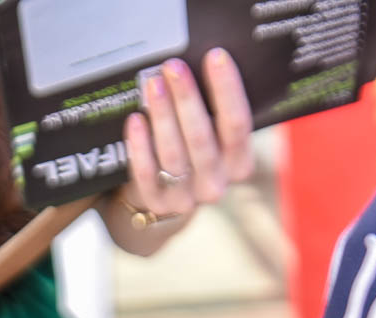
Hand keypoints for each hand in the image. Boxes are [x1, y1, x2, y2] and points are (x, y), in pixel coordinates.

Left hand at [119, 49, 254, 224]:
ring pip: (173, 154)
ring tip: (153, 85)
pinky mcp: (158, 203)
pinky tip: (136, 120)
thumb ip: (214, 108)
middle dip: (187, 99)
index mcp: (239, 163)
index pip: (238, 124)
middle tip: (174, 67)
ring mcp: (187, 198)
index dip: (227, 89)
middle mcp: (216, 183)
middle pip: (202, 139)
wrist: (167, 193)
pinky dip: (141, 146)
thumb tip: (204, 61)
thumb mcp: (212, 133)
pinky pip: (147, 174)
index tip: (215, 56)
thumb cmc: (193, 148)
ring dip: (162, 116)